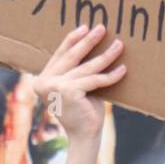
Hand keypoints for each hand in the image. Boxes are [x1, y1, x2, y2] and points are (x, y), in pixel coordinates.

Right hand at [31, 25, 126, 147]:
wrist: (84, 136)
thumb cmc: (83, 111)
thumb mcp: (76, 87)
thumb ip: (75, 71)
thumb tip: (89, 41)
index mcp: (42, 80)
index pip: (59, 55)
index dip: (73, 40)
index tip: (86, 27)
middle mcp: (44, 83)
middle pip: (71, 57)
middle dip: (89, 41)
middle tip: (102, 28)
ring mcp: (54, 86)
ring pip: (86, 67)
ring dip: (105, 55)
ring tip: (119, 45)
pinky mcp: (69, 91)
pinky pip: (94, 79)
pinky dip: (111, 75)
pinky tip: (122, 69)